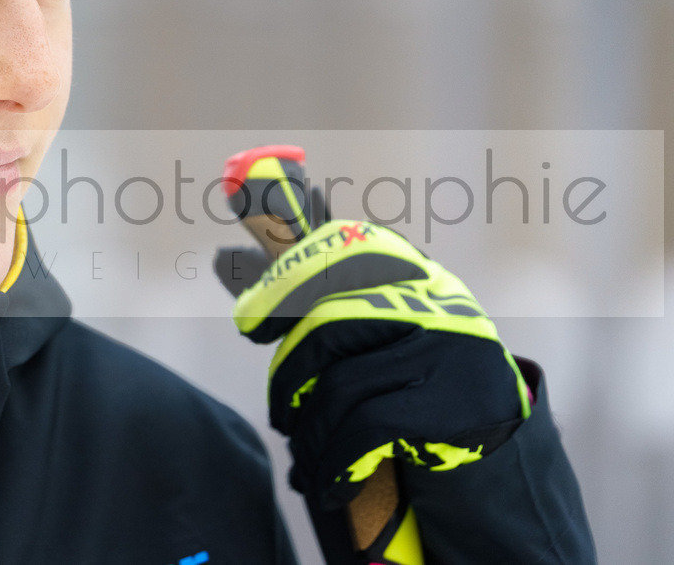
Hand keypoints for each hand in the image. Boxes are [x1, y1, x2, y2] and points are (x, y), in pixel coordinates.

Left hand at [215, 221, 530, 508]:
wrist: (507, 463)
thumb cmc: (427, 396)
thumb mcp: (389, 342)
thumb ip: (326, 306)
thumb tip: (225, 259)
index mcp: (417, 277)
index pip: (345, 248)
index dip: (285, 276)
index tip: (245, 314)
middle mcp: (437, 302)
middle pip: (328, 322)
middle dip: (288, 374)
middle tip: (282, 414)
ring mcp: (448, 350)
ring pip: (339, 383)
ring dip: (308, 432)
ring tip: (306, 456)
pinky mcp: (452, 404)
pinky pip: (363, 428)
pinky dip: (332, 462)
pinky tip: (325, 484)